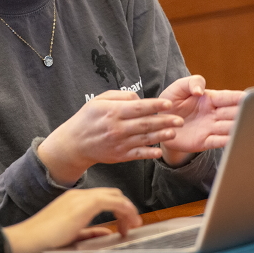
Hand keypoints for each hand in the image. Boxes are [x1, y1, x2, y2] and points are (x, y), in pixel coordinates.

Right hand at [3, 188, 141, 252]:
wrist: (29, 239)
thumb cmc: (44, 240)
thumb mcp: (72, 235)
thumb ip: (89, 233)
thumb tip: (106, 234)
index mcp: (74, 200)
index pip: (103, 197)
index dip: (118, 209)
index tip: (124, 224)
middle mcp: (78, 195)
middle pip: (112, 193)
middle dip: (126, 208)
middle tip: (132, 225)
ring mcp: (81, 198)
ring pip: (114, 195)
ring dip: (128, 209)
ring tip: (133, 224)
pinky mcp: (85, 204)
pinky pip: (112, 201)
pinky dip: (125, 210)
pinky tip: (128, 223)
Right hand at [37, 90, 183, 184]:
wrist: (74, 143)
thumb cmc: (87, 118)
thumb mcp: (98, 100)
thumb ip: (119, 96)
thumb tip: (139, 98)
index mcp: (112, 112)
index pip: (139, 107)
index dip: (156, 105)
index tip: (169, 103)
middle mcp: (117, 128)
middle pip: (146, 123)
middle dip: (164, 121)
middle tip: (179, 119)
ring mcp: (119, 143)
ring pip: (145, 139)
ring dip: (161, 136)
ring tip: (174, 132)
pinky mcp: (120, 155)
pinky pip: (138, 154)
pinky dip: (149, 153)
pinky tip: (159, 151)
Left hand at [159, 75, 244, 166]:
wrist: (158, 124)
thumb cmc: (170, 103)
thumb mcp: (177, 88)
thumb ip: (190, 83)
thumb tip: (200, 90)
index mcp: (210, 99)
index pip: (228, 97)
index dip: (239, 97)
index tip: (248, 97)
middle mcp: (214, 114)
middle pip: (233, 113)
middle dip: (241, 113)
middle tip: (248, 113)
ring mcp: (210, 128)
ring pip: (229, 128)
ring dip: (237, 128)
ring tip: (243, 126)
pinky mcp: (204, 141)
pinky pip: (218, 141)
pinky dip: (226, 141)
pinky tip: (233, 140)